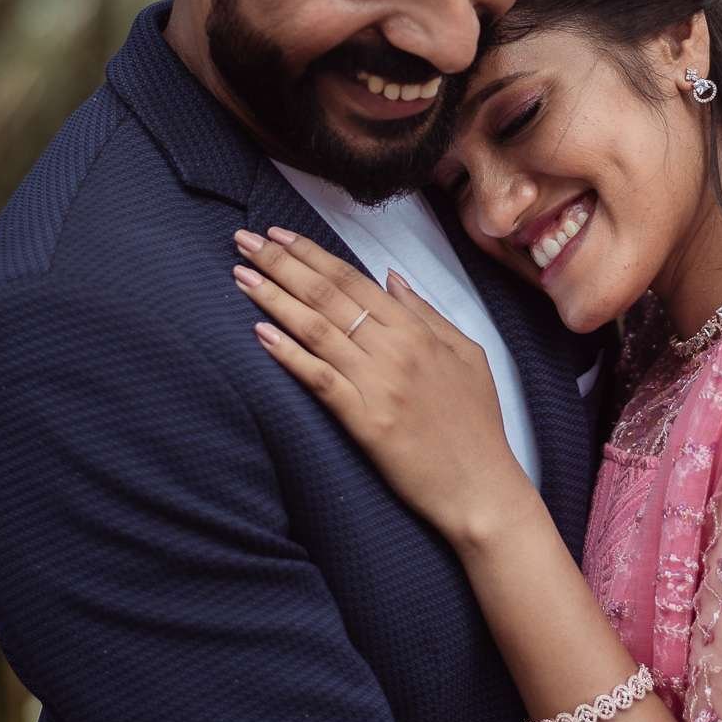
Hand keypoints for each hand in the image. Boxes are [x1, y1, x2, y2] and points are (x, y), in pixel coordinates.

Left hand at [231, 226, 532, 546]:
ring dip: (274, 299)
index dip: (311, 254)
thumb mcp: (466, 353)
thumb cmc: (476, 423)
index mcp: (417, 330)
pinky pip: (319, 380)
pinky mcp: (365, 421)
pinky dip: (289, 355)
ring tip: (241, 276)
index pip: (353, 280)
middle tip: (244, 241)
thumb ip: (426, 313)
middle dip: (281, 263)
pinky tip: (260, 334)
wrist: (480, 486)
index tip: (278, 235)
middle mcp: (394, 350)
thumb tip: (391, 278)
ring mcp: (378, 385)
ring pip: (316, 330)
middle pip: (327, 295)